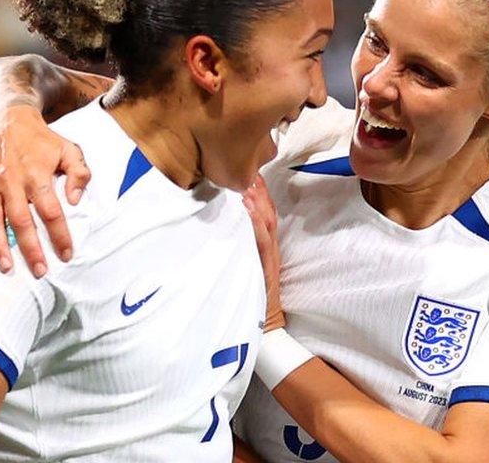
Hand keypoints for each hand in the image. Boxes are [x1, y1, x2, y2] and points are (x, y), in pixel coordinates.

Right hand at [0, 106, 89, 276]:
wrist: (8, 119)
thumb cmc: (42, 140)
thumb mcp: (69, 150)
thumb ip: (79, 174)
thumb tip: (75, 201)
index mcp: (36, 174)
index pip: (50, 211)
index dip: (59, 234)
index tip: (67, 254)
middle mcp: (10, 181)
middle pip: (21, 221)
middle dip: (30, 249)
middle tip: (40, 272)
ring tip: (7, 268)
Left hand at [243, 175, 284, 331]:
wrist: (265, 322)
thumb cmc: (249, 293)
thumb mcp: (242, 264)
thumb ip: (237, 245)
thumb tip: (219, 227)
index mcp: (264, 243)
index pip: (263, 211)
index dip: (257, 190)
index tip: (246, 169)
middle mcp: (269, 246)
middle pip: (267, 210)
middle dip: (259, 188)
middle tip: (248, 166)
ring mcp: (270, 255)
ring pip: (266, 221)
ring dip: (258, 200)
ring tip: (248, 180)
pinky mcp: (267, 266)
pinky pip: (263, 240)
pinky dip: (256, 222)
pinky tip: (249, 208)